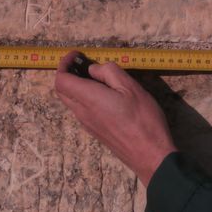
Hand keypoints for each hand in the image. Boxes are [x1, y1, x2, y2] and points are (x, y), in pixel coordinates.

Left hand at [54, 51, 177, 185]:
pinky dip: (84, 96)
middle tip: (82, 62)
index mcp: (88, 99)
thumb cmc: (143, 119)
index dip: (64, 63)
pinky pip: (81, 110)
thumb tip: (93, 69)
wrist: (150, 156)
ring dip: (75, 85)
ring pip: (71, 101)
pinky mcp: (96, 132)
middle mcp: (82, 113)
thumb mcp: (131, 87)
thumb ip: (109, 72)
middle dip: (67, 73)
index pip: (61, 80)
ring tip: (96, 75)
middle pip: (62, 91)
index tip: (76, 55)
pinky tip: (104, 93)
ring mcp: (88, 124)